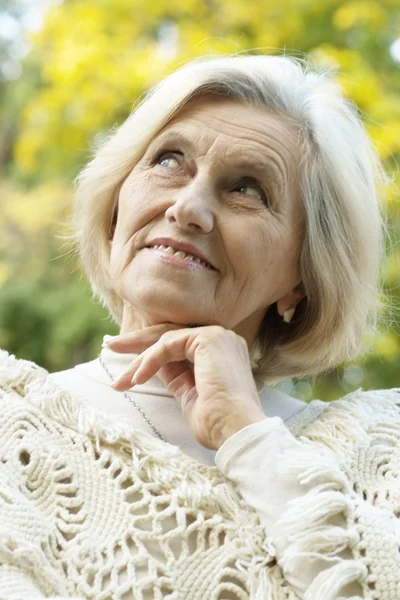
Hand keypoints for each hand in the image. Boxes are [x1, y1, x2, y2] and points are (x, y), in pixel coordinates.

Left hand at [107, 324, 266, 449]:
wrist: (236, 431)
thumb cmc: (217, 424)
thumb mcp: (188, 396)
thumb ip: (175, 376)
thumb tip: (153, 366)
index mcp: (221, 352)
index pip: (180, 344)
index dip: (151, 352)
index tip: (128, 365)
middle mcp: (222, 338)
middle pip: (171, 334)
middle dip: (138, 342)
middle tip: (111, 347)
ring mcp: (217, 335)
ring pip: (166, 338)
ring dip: (140, 358)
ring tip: (120, 379)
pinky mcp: (208, 339)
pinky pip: (168, 344)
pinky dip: (149, 361)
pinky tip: (136, 378)